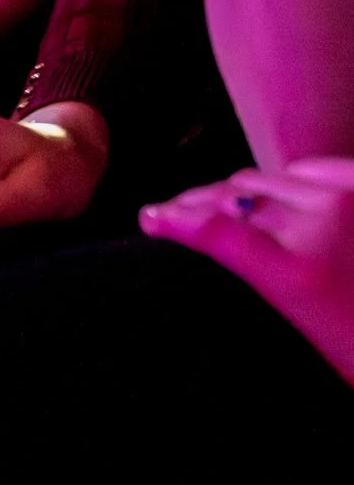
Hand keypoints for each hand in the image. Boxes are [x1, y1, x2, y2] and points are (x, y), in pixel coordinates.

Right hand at [142, 157, 353, 383]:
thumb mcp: (298, 315)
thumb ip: (248, 261)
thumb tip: (189, 227)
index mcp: (296, 270)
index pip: (216, 228)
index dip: (177, 218)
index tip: (150, 218)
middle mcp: (321, 222)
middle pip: (238, 197)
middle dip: (200, 204)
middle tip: (174, 214)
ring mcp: (345, 201)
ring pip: (268, 181)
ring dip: (238, 192)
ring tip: (217, 206)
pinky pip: (311, 169)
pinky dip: (287, 180)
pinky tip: (278, 198)